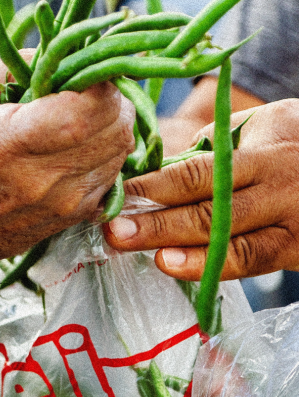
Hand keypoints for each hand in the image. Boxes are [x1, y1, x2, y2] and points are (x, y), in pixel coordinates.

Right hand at [0, 59, 135, 263]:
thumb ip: (12, 68)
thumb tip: (61, 52)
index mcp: (7, 143)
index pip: (89, 108)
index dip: (98, 80)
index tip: (81, 70)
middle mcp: (42, 178)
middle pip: (116, 126)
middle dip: (109, 98)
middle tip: (85, 89)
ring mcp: (65, 202)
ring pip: (123, 148)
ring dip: (110, 124)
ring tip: (79, 117)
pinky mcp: (77, 216)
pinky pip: (115, 172)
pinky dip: (105, 152)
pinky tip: (76, 147)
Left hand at [105, 98, 298, 279]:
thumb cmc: (293, 142)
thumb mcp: (262, 127)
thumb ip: (214, 147)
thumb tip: (160, 170)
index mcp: (263, 152)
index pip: (198, 171)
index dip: (153, 186)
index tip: (115, 195)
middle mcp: (278, 187)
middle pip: (209, 210)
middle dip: (156, 223)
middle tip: (114, 232)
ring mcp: (290, 222)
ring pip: (230, 242)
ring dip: (182, 252)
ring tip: (148, 256)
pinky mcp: (297, 250)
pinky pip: (250, 263)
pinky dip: (211, 268)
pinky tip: (178, 269)